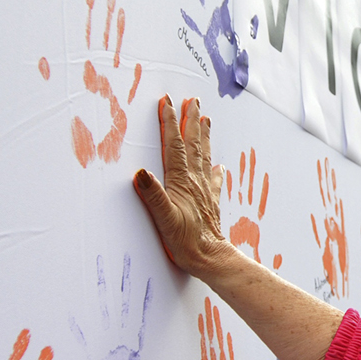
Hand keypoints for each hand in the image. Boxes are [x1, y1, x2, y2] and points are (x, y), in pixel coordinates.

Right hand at [134, 96, 234, 279]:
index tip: (168, 101)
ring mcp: (205, 190)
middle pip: (193, 144)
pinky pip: (214, 180)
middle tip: (193, 100)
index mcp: (182, 181)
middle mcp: (195, 181)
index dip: (170, 122)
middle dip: (191, 120)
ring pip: (204, 156)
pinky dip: (216, 170)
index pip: (174, 145)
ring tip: (206, 119)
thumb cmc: (186, 241)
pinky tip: (220, 167)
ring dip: (203, 136)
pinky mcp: (210, 202)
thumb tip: (140, 173)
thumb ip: (152, 195)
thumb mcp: (164, 218)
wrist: (210, 258)